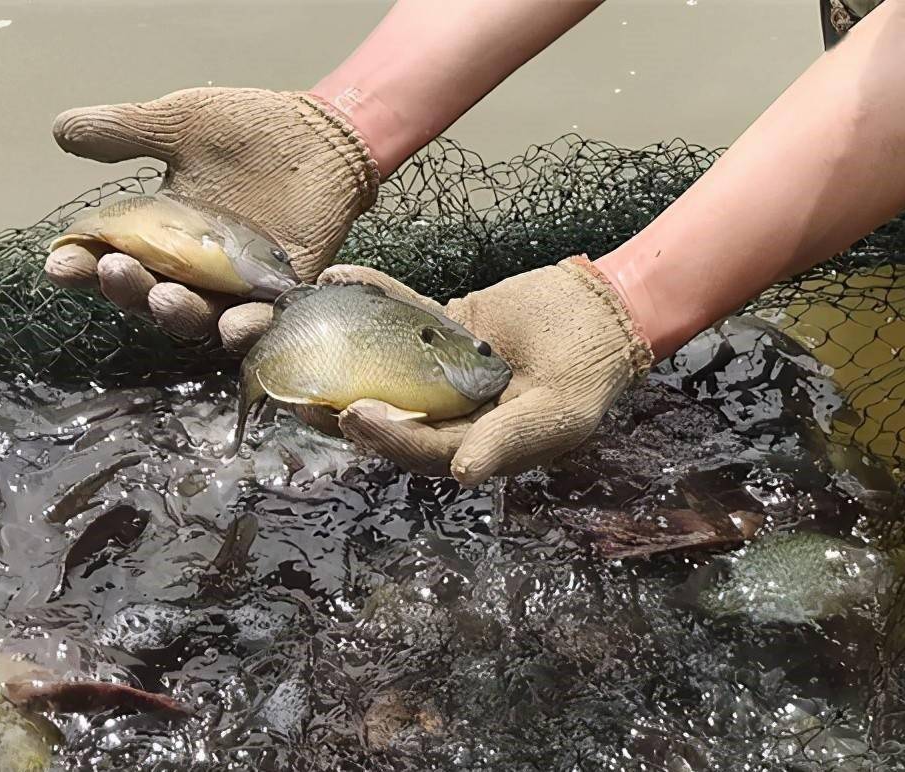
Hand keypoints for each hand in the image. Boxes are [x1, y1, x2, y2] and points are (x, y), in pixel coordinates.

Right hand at [44, 87, 377, 349]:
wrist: (320, 133)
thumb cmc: (245, 129)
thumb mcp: (177, 123)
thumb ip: (123, 131)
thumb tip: (61, 131)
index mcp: (154, 235)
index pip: (106, 259)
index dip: (81, 265)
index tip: (60, 262)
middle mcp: (189, 270)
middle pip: (146, 295)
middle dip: (126, 289)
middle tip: (114, 269)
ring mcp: (235, 286)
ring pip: (198, 317)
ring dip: (177, 314)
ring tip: (164, 301)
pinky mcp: (282, 291)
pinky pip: (263, 322)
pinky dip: (248, 328)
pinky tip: (233, 328)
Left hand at [313, 258, 652, 485]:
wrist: (604, 311)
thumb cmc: (587, 372)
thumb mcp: (556, 413)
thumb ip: (509, 440)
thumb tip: (465, 473)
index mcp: (475, 445)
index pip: (423, 448)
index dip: (388, 436)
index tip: (355, 415)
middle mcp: (451, 412)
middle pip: (391, 415)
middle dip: (346, 409)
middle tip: (306, 396)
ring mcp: (441, 369)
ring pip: (387, 368)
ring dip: (345, 360)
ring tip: (301, 350)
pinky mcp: (442, 328)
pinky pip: (403, 314)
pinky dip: (374, 295)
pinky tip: (340, 279)